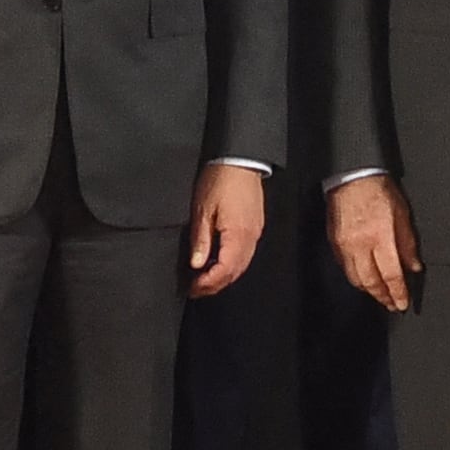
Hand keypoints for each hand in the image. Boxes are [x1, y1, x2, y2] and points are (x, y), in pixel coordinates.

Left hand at [188, 163, 266, 297]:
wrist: (240, 160)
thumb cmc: (219, 181)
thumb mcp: (202, 210)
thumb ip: (201, 240)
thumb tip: (197, 264)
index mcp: (237, 235)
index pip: (224, 270)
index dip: (208, 283)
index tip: (193, 288)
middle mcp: (250, 238)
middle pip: (235, 272)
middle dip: (215, 285)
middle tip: (196, 290)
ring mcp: (256, 233)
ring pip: (242, 265)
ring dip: (224, 276)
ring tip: (205, 280)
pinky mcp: (256, 227)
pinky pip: (246, 254)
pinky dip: (232, 264)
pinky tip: (219, 263)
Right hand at [329, 175, 417, 310]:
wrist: (352, 176)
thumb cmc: (379, 191)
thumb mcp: (403, 214)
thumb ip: (408, 244)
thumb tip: (414, 266)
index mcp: (381, 237)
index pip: (391, 275)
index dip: (398, 293)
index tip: (403, 303)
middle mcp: (361, 245)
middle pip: (372, 282)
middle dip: (383, 297)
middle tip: (392, 305)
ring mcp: (345, 245)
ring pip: (356, 279)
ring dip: (369, 290)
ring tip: (380, 294)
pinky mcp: (334, 243)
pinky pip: (345, 268)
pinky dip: (356, 278)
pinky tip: (364, 279)